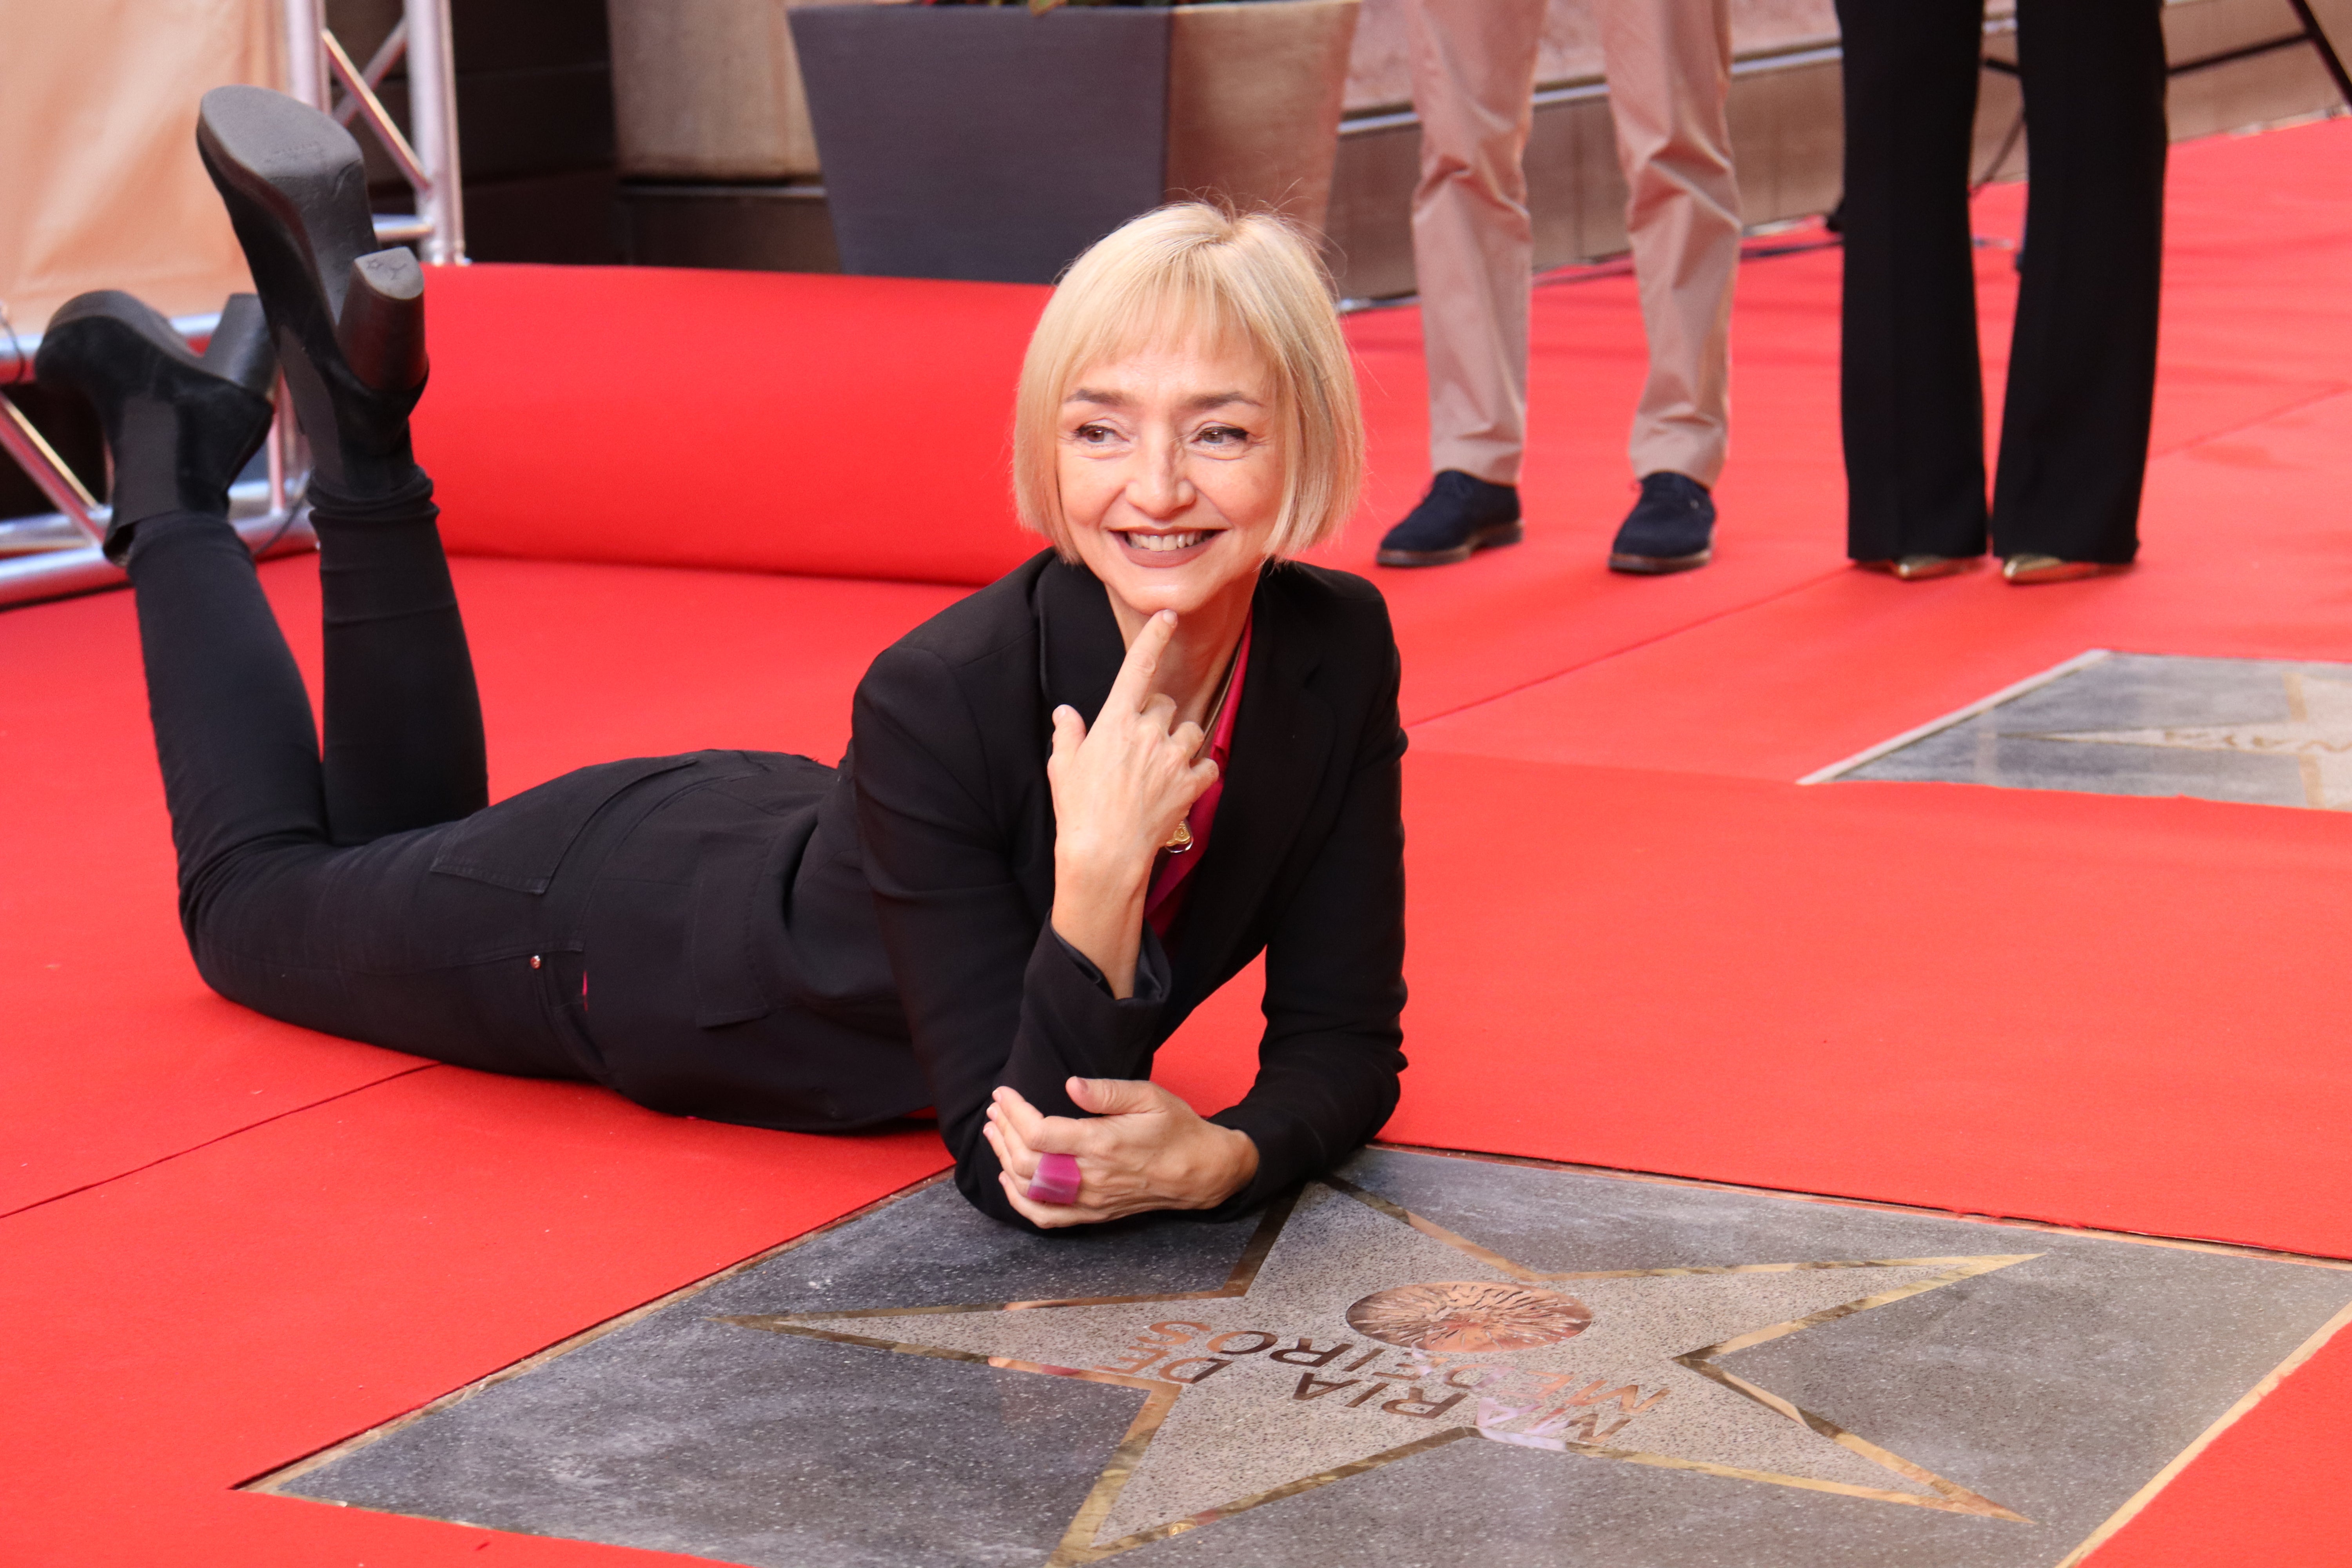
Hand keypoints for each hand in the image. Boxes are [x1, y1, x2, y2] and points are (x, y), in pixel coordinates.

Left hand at [981, 1077, 1259, 1228]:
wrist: (1201, 1171)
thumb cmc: (1177, 1128)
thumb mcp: (1150, 1096)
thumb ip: (1107, 1091)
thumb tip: (1070, 1084)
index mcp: (1102, 1143)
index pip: (1039, 1133)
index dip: (1013, 1112)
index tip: (1003, 1093)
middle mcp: (1091, 1177)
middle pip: (1027, 1162)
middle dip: (1003, 1133)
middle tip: (995, 1109)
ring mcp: (1090, 1200)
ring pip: (1030, 1189)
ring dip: (1004, 1160)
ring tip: (995, 1134)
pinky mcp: (1093, 1214)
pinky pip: (1046, 1217)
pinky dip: (1020, 1201)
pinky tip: (1008, 1179)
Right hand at [1047, 609, 1219, 995]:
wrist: (1103, 855)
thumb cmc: (1078, 811)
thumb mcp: (1063, 767)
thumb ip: (1069, 734)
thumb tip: (1066, 714)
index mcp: (1115, 721)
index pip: (1138, 667)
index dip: (1155, 637)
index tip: (1168, 615)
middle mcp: (1148, 732)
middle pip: (1167, 704)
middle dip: (1159, 718)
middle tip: (1142, 745)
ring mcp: (1172, 757)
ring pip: (1192, 730)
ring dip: (1182, 741)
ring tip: (1164, 765)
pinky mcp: (1190, 785)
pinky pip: (1209, 765)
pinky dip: (1201, 771)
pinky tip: (1184, 783)